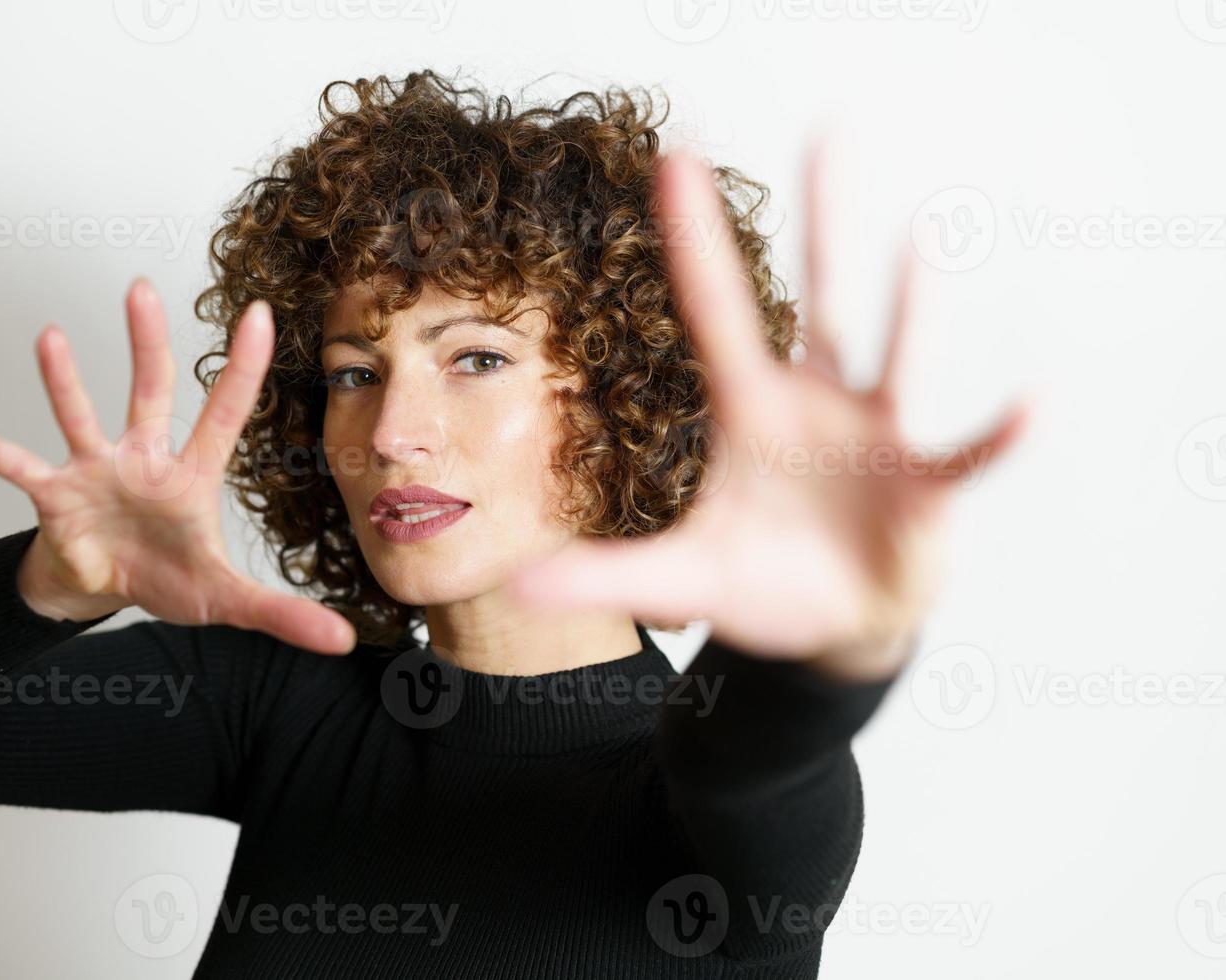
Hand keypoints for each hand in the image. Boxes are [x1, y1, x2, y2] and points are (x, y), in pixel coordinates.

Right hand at [0, 279, 357, 654]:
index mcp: (191, 474)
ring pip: (80, 416)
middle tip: (141, 289)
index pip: (224, 412)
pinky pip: (21, 469)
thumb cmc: (167, 577)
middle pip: (148, 391)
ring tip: (52, 336)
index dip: (243, 368)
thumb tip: (343, 640)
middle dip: (147, 343)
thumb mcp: (227, 599)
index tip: (260, 314)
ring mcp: (95, 471)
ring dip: (64, 381)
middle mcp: (142, 458)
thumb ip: (282, 614)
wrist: (105, 591)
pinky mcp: (55, 498)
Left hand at [508, 143, 1029, 681]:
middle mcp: (816, 406)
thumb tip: (518, 583)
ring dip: (909, 301)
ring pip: (896, 353)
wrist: (834, 628)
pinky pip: (966, 453)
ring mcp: (876, 437)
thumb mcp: (680, 578)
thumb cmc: (760, 586)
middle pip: (821, 299)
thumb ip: (607, 575)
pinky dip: (997, 434)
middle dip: (823, 222)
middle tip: (830, 129)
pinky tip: (1031, 402)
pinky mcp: (925, 487)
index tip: (676, 158)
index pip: (715, 311)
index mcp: (751, 412)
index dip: (695, 241)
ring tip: (922, 232)